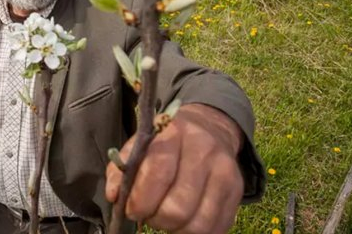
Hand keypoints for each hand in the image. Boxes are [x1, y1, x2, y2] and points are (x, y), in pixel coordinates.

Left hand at [105, 103, 243, 233]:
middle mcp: (203, 150)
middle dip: (156, 219)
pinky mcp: (237, 191)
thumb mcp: (140, 144)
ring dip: (175, 230)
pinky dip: (194, 233)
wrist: (209, 129)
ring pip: (197, 224)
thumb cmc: (166, 142)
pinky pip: (216, 229)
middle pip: (178, 206)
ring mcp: (224, 171)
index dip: (140, 200)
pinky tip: (183, 222)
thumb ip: (122, 168)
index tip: (131, 209)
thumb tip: (114, 196)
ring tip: (165, 218)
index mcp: (173, 133)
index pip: (158, 173)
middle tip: (149, 215)